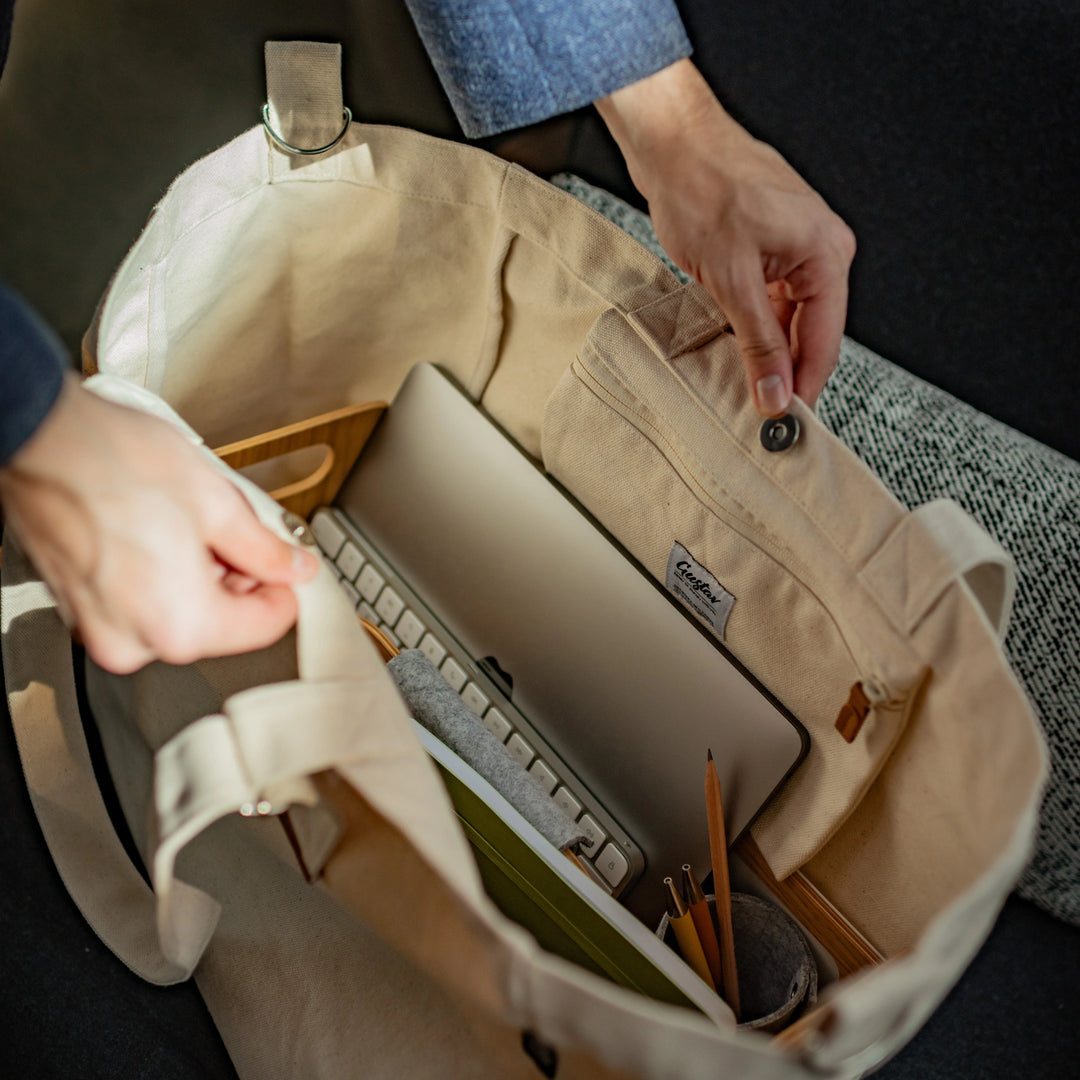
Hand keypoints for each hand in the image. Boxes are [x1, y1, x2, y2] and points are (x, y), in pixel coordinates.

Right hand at [0, 378, 318, 672]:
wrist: (37, 438)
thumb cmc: (108, 462)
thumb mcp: (215, 501)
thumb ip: (265, 547)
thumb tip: (292, 566)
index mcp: (177, 624)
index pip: (264, 626)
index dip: (284, 587)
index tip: (288, 564)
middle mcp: (134, 641)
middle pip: (220, 622)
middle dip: (237, 576)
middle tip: (235, 528)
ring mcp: (99, 627)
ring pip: (180, 610)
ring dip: (199, 571)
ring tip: (188, 520)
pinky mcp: (79, 608)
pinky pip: (141, 601)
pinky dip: (160, 572)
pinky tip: (158, 528)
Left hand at [596, 59, 854, 413]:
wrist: (672, 141)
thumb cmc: (701, 187)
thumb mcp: (730, 278)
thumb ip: (757, 341)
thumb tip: (775, 392)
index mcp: (826, 253)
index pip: (825, 341)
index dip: (804, 387)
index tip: (784, 423)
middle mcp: (822, 250)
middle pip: (812, 333)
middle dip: (787, 373)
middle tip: (762, 414)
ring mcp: (798, 248)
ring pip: (790, 320)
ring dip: (768, 352)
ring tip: (746, 388)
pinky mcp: (773, 248)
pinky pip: (773, 301)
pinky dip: (756, 328)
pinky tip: (738, 352)